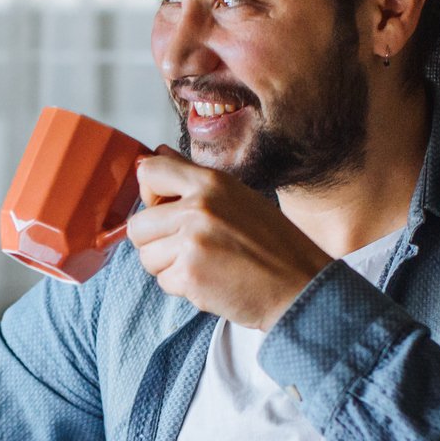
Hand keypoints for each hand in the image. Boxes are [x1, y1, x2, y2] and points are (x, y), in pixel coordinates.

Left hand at [127, 148, 331, 328]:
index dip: (149, 194)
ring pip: (147, 257)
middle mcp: (199, 207)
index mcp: (211, 183)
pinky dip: (182, 287)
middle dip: (156, 241)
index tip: (164, 208)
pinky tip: (211, 281)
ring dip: (169, 266)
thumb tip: (158, 153)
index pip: (149, 172)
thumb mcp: (238, 197)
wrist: (300, 287)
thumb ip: (193, 176)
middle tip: (189, 248)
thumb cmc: (274, 245)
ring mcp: (192, 241)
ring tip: (205, 264)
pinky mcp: (190, 275)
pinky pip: (163, 282)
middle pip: (139, 224)